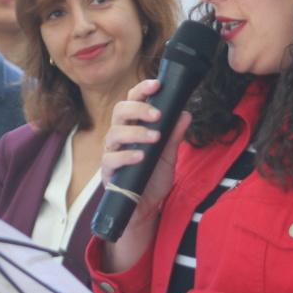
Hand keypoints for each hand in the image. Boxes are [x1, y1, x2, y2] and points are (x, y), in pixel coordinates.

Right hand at [101, 79, 191, 219]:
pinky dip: (126, 156)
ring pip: (114, 132)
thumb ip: (175, 136)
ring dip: (136, 132)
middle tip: (158, 115)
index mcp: (133, 126)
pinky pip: (111, 159)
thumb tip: (185, 114)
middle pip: (120, 110)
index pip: (133, 100)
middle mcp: (120, 136)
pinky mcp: (107, 172)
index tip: (157, 84)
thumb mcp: (169, 156)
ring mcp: (112, 152)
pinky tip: (140, 157)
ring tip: (155, 138)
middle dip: (139, 108)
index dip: (143, 89)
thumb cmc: (153, 178)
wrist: (146, 208)